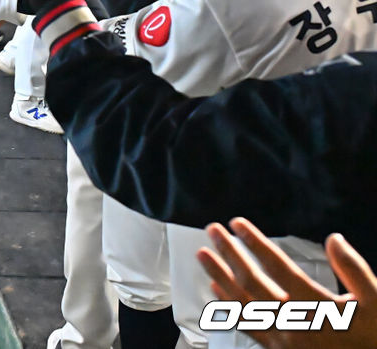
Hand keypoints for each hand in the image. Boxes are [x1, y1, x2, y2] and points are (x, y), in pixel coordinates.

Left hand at [197, 217, 376, 348]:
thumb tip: (334, 239)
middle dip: (230, 253)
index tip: (238, 224)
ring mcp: (282, 339)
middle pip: (252, 282)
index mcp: (316, 307)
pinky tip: (217, 292)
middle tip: (213, 230)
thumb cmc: (375, 337)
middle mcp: (293, 323)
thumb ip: (354, 269)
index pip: (277, 267)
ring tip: (203, 255)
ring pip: (242, 303)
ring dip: (219, 276)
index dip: (255, 243)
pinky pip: (247, 327)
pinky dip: (229, 308)